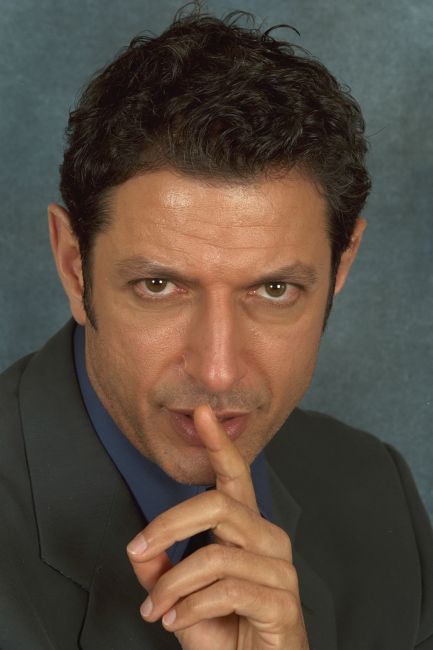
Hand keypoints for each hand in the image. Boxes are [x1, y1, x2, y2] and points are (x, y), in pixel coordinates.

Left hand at [126, 404, 309, 649]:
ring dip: (173, 584)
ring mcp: (280, 569)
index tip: (201, 413)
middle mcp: (268, 539)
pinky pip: (227, 590)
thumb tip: (139, 550)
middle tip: (138, 549)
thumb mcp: (182, 597)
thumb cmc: (226, 632)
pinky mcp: (282, 602)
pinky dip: (190, 608)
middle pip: (218, 506)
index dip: (218, 444)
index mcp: (247, 529)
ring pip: (215, 555)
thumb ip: (161, 571)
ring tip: (156, 609)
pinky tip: (177, 622)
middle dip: (169, 525)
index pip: (235, 477)